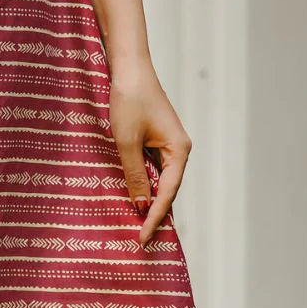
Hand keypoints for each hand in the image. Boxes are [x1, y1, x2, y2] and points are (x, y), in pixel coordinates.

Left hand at [108, 56, 191, 247]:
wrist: (129, 68)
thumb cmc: (129, 101)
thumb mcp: (127, 143)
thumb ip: (135, 176)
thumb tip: (141, 205)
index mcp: (179, 150)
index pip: (168, 193)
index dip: (155, 217)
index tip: (142, 238)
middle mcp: (179, 149)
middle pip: (168, 190)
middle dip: (155, 214)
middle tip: (141, 240)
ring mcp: (169, 144)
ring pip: (160, 180)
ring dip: (149, 201)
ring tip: (137, 225)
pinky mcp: (157, 139)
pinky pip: (152, 168)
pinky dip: (144, 184)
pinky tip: (134, 197)